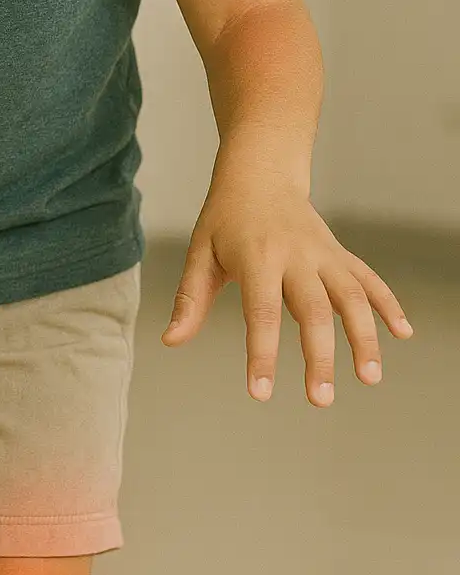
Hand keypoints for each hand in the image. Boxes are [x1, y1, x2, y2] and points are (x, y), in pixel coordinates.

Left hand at [161, 170, 414, 405]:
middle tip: (321, 400)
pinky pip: (369, 280)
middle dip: (319, 357)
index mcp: (257, 257)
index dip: (262, 353)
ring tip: (369, 377)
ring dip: (364, 336)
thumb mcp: (201, 253)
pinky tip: (403, 333)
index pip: (261, 311)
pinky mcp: (340, 255)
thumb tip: (171, 340)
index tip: (262, 393)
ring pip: (351, 296)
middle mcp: (296, 256)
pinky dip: (388, 304)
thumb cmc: (225, 220)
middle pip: (313, 310)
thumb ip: (190, 299)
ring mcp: (323, 254)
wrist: (260, 174)